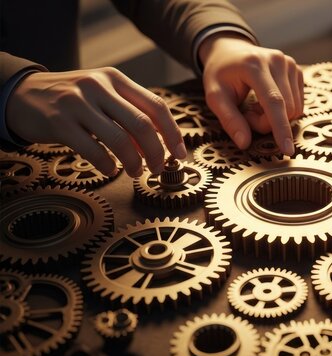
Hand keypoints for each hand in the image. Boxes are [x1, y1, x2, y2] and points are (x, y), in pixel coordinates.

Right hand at [6, 68, 185, 176]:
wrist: (22, 93)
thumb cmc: (72, 99)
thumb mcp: (102, 94)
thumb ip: (129, 113)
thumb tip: (158, 146)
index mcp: (116, 79)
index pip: (156, 106)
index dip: (173, 133)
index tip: (180, 154)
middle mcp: (99, 86)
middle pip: (142, 125)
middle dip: (156, 153)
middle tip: (157, 169)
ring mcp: (77, 102)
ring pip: (120, 139)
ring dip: (133, 163)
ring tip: (134, 172)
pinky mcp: (59, 121)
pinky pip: (93, 150)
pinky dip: (107, 165)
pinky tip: (109, 169)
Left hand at [198, 33, 303, 154]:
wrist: (231, 51)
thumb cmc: (221, 74)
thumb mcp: (214, 96)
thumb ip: (229, 120)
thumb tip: (244, 143)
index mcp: (254, 65)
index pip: (274, 101)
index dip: (280, 127)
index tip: (287, 150)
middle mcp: (277, 61)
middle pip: (285, 109)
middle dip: (267, 123)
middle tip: (247, 116)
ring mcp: (290, 64)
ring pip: (294, 109)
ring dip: (274, 118)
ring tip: (255, 106)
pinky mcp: (297, 70)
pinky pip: (297, 104)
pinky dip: (282, 111)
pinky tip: (266, 101)